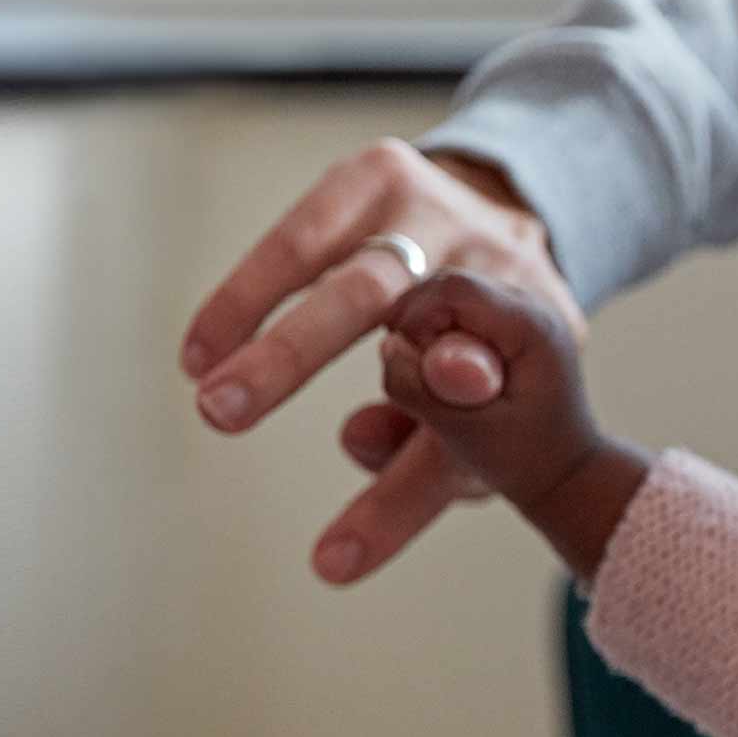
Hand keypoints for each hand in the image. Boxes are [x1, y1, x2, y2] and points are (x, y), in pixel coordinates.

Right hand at [177, 139, 586, 583]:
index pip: (465, 437)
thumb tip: (358, 443)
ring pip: (354, 283)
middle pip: (410, 339)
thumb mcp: (488, 411)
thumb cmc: (484, 338)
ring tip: (209, 398)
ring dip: (277, 340)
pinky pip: (303, 238)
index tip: (331, 563)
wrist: (508, 214)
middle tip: (225, 420)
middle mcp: (495, 269)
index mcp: (536, 339)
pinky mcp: (381, 172)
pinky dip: (248, 294)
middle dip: (310, 370)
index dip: (403, 495)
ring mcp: (437, 212)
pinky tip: (201, 350)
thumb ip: (435, 449)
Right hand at [378, 268, 646, 576]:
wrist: (565, 470)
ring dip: (427, 329)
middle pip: (450, 284)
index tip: (407, 363)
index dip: (415, 317)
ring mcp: (524, 309)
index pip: (454, 288)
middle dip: (416, 322)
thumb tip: (388, 346)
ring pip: (451, 294)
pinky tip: (445, 374)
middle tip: (415, 374)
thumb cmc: (522, 458)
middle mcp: (533, 305)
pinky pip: (461, 309)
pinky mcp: (512, 320)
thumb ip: (418, 390)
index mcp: (532, 326)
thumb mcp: (461, 433)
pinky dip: (440, 334)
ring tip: (434, 380)